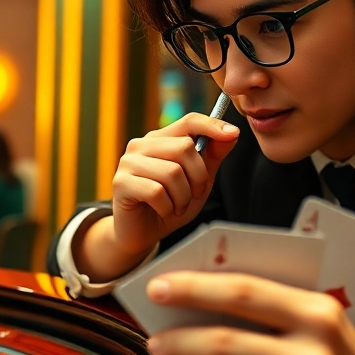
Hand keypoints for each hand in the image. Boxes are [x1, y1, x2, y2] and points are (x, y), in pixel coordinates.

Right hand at [111, 113, 239, 255]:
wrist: (141, 233)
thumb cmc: (170, 204)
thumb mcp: (198, 181)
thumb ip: (212, 156)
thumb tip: (232, 132)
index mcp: (160, 140)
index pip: (189, 122)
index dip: (211, 126)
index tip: (233, 133)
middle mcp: (141, 145)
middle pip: (184, 147)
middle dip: (198, 177)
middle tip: (193, 195)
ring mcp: (128, 162)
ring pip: (172, 172)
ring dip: (182, 197)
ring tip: (177, 206)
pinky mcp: (121, 182)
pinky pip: (156, 192)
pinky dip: (167, 207)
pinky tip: (163, 211)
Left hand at [145, 271, 354, 354]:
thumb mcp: (317, 322)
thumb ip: (271, 309)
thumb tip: (198, 298)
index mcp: (317, 309)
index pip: (243, 290)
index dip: (194, 287)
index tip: (158, 285)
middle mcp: (312, 348)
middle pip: (225, 332)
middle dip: (178, 329)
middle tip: (151, 329)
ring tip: (162, 349)